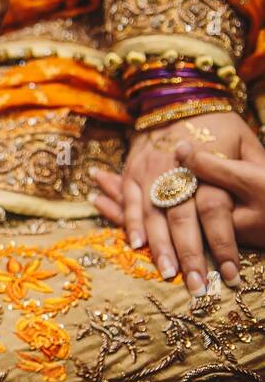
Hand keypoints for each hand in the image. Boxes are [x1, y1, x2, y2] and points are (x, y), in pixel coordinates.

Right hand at [91, 111, 264, 293]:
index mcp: (207, 166)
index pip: (214, 210)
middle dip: (188, 255)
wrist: (179, 97)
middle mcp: (175, 169)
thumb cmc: (219, 123)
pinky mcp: (133, 169)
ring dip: (159, 247)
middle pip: (181, 218)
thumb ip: (252, 168)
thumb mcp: (246, 142)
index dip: (223, 243)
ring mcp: (149, 169)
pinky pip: (130, 200)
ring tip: (168, 273)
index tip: (230, 271)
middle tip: (197, 285)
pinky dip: (129, 222)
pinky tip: (137, 244)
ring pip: (153, 214)